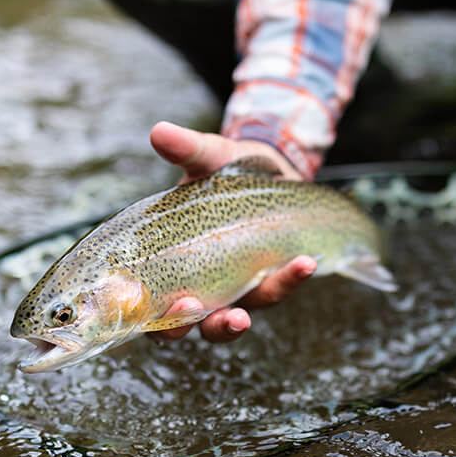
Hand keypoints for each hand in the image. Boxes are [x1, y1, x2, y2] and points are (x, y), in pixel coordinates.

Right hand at [146, 121, 315, 342]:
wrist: (271, 168)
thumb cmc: (227, 169)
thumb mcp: (209, 157)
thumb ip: (187, 150)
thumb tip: (159, 131)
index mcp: (170, 265)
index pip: (151, 307)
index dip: (153, 317)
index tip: (157, 303)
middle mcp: (200, 286)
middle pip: (194, 325)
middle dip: (201, 325)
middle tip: (212, 314)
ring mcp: (236, 288)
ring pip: (235, 318)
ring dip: (242, 319)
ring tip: (252, 310)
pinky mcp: (269, 280)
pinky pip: (276, 289)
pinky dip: (289, 278)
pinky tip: (305, 262)